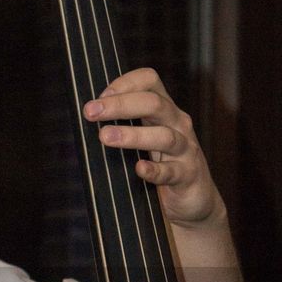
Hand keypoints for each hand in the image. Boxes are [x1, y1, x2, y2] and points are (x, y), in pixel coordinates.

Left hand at [83, 67, 222, 226]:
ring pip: (164, 136)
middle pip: (154, 103)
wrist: (194, 200)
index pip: (149, 81)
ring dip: (133, 135)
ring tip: (106, 136)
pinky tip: (139, 169)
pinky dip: (155, 170)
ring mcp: (186, 149)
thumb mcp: (145, 139)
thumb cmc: (162, 165)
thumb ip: (123, 126)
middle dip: (120, 105)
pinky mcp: (188, 176)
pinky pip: (171, 171)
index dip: (124, 83)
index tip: (99, 97)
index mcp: (164, 110)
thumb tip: (86, 119)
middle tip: (91, 112)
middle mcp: (177, 124)